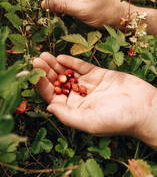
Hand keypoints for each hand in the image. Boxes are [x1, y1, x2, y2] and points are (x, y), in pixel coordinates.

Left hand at [33, 52, 156, 149]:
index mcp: (74, 110)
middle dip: (46, 72)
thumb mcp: (90, 121)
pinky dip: (71, 62)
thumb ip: (68, 116)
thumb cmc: (118, 119)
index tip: (34, 73)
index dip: (42, 85)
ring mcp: (88, 85)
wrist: (143, 107)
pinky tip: (61, 57)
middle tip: (36, 60)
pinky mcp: (98, 75)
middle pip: (57, 83)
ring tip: (44, 55)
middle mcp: (79, 97)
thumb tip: (48, 107)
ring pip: (67, 73)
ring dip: (55, 65)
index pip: (53, 96)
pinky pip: (82, 67)